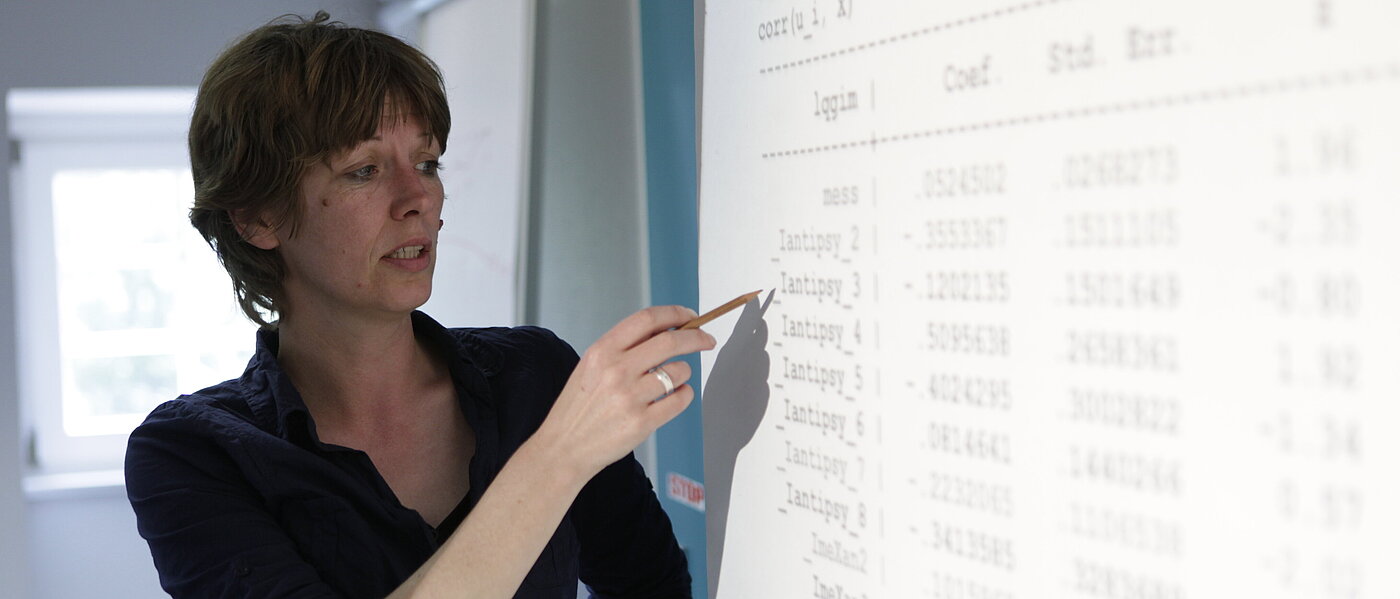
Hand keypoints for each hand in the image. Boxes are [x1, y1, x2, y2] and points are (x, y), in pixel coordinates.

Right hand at [534, 305, 716, 478]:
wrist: (563, 447)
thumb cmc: (579, 407)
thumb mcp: (592, 366)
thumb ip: (624, 348)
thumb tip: (666, 330)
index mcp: (602, 351)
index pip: (647, 319)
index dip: (675, 314)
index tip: (690, 316)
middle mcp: (616, 370)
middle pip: (670, 341)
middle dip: (696, 337)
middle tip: (706, 340)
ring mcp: (629, 397)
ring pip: (679, 371)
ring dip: (684, 372)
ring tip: (674, 380)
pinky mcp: (641, 422)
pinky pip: (680, 399)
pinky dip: (685, 394)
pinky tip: (675, 396)